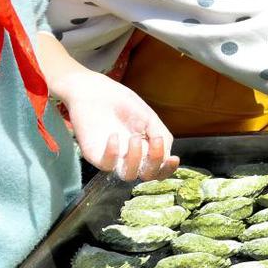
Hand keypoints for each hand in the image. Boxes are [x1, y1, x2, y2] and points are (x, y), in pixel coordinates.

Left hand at [54, 71, 178, 181]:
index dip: (168, 168)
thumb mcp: (149, 117)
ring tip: (134, 137)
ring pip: (129, 175)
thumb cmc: (123, 102)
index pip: (160, 168)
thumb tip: (167, 156)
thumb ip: (161, 135)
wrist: (94, 92)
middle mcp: (132, 156)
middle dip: (155, 163)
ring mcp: (114, 157)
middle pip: (148, 175)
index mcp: (147, 148)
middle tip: (155, 141)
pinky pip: (107, 165)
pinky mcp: (96, 155)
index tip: (173, 158)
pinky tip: (113, 136)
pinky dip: (113, 153)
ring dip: (136, 158)